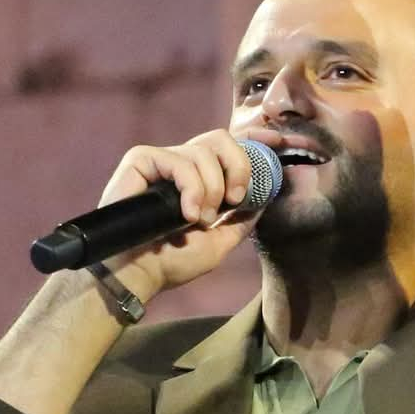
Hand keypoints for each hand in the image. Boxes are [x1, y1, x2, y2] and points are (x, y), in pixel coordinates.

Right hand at [94, 129, 258, 299]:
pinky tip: (186, 213)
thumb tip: (264, 198)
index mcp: (199, 179)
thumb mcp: (219, 243)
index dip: (252, 143)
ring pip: (202, 151)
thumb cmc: (171, 262)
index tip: (276, 150)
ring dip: (211, 189)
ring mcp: (161, 161)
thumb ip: (241, 220)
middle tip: (234, 199)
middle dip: (237, 167)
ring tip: (199, 220)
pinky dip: (190, 187)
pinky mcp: (140, 160)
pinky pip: (178, 160)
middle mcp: (180, 165)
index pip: (228, 149)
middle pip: (220, 139)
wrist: (137, 274)